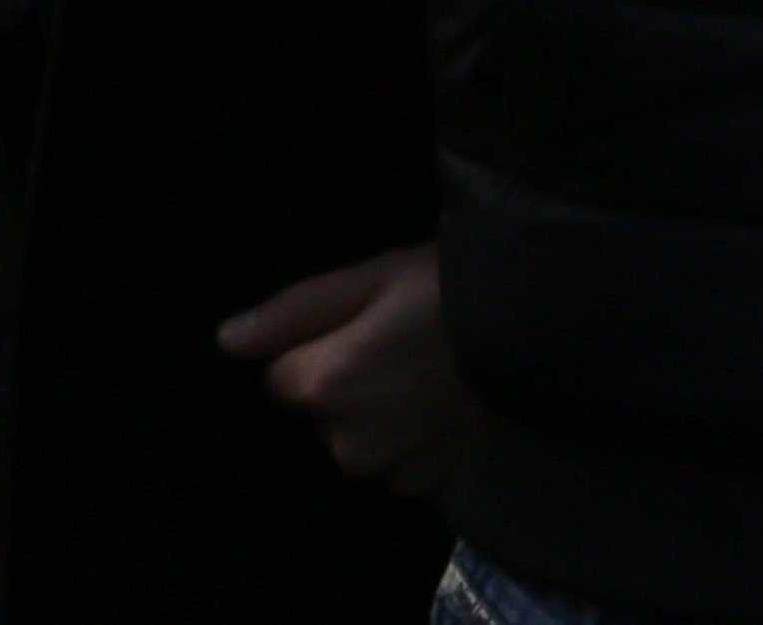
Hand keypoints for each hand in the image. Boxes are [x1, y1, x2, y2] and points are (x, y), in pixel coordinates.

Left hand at [220, 244, 467, 490]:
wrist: (536, 331)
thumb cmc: (450, 290)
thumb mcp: (371, 277)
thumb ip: (294, 312)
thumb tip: (226, 340)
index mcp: (321, 384)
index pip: (280, 375)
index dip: (317, 343)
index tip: (365, 322)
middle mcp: (343, 442)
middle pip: (318, 410)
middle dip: (344, 380)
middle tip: (399, 342)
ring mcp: (386, 470)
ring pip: (354, 436)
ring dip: (374, 411)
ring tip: (424, 371)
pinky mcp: (422, 485)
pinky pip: (392, 461)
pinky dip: (406, 437)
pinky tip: (439, 405)